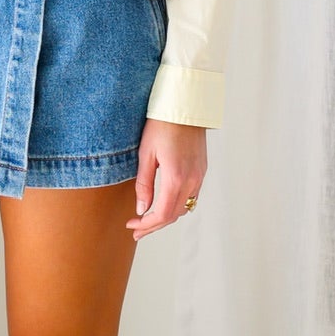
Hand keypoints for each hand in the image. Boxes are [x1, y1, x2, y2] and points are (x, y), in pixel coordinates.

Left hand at [126, 118, 207, 237]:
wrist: (185, 106)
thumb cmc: (162, 125)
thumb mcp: (146, 154)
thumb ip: (144, 185)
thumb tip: (141, 209)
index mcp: (176, 178)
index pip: (162, 214)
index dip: (147, 225)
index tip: (132, 226)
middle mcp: (192, 180)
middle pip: (174, 215)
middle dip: (154, 225)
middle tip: (137, 229)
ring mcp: (199, 176)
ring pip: (184, 208)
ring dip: (166, 217)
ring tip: (148, 219)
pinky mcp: (202, 170)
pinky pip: (191, 196)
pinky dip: (177, 205)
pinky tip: (164, 203)